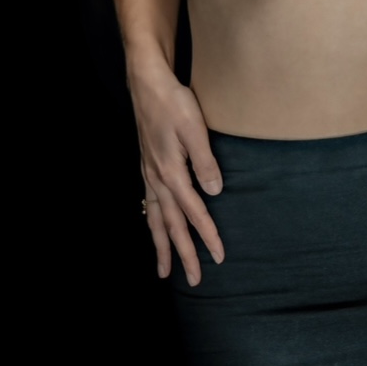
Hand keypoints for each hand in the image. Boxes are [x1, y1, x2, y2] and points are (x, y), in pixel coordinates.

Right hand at [132, 72, 224, 286]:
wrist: (148, 85)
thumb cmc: (173, 103)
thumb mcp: (194, 130)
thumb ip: (205, 162)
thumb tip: (214, 193)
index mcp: (171, 174)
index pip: (194, 213)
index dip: (207, 236)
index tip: (219, 256)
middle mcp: (157, 180)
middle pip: (172, 226)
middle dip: (183, 254)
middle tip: (193, 280)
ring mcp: (149, 175)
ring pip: (155, 220)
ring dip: (162, 247)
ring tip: (164, 271)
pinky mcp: (147, 168)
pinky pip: (149, 206)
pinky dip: (152, 224)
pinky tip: (154, 228)